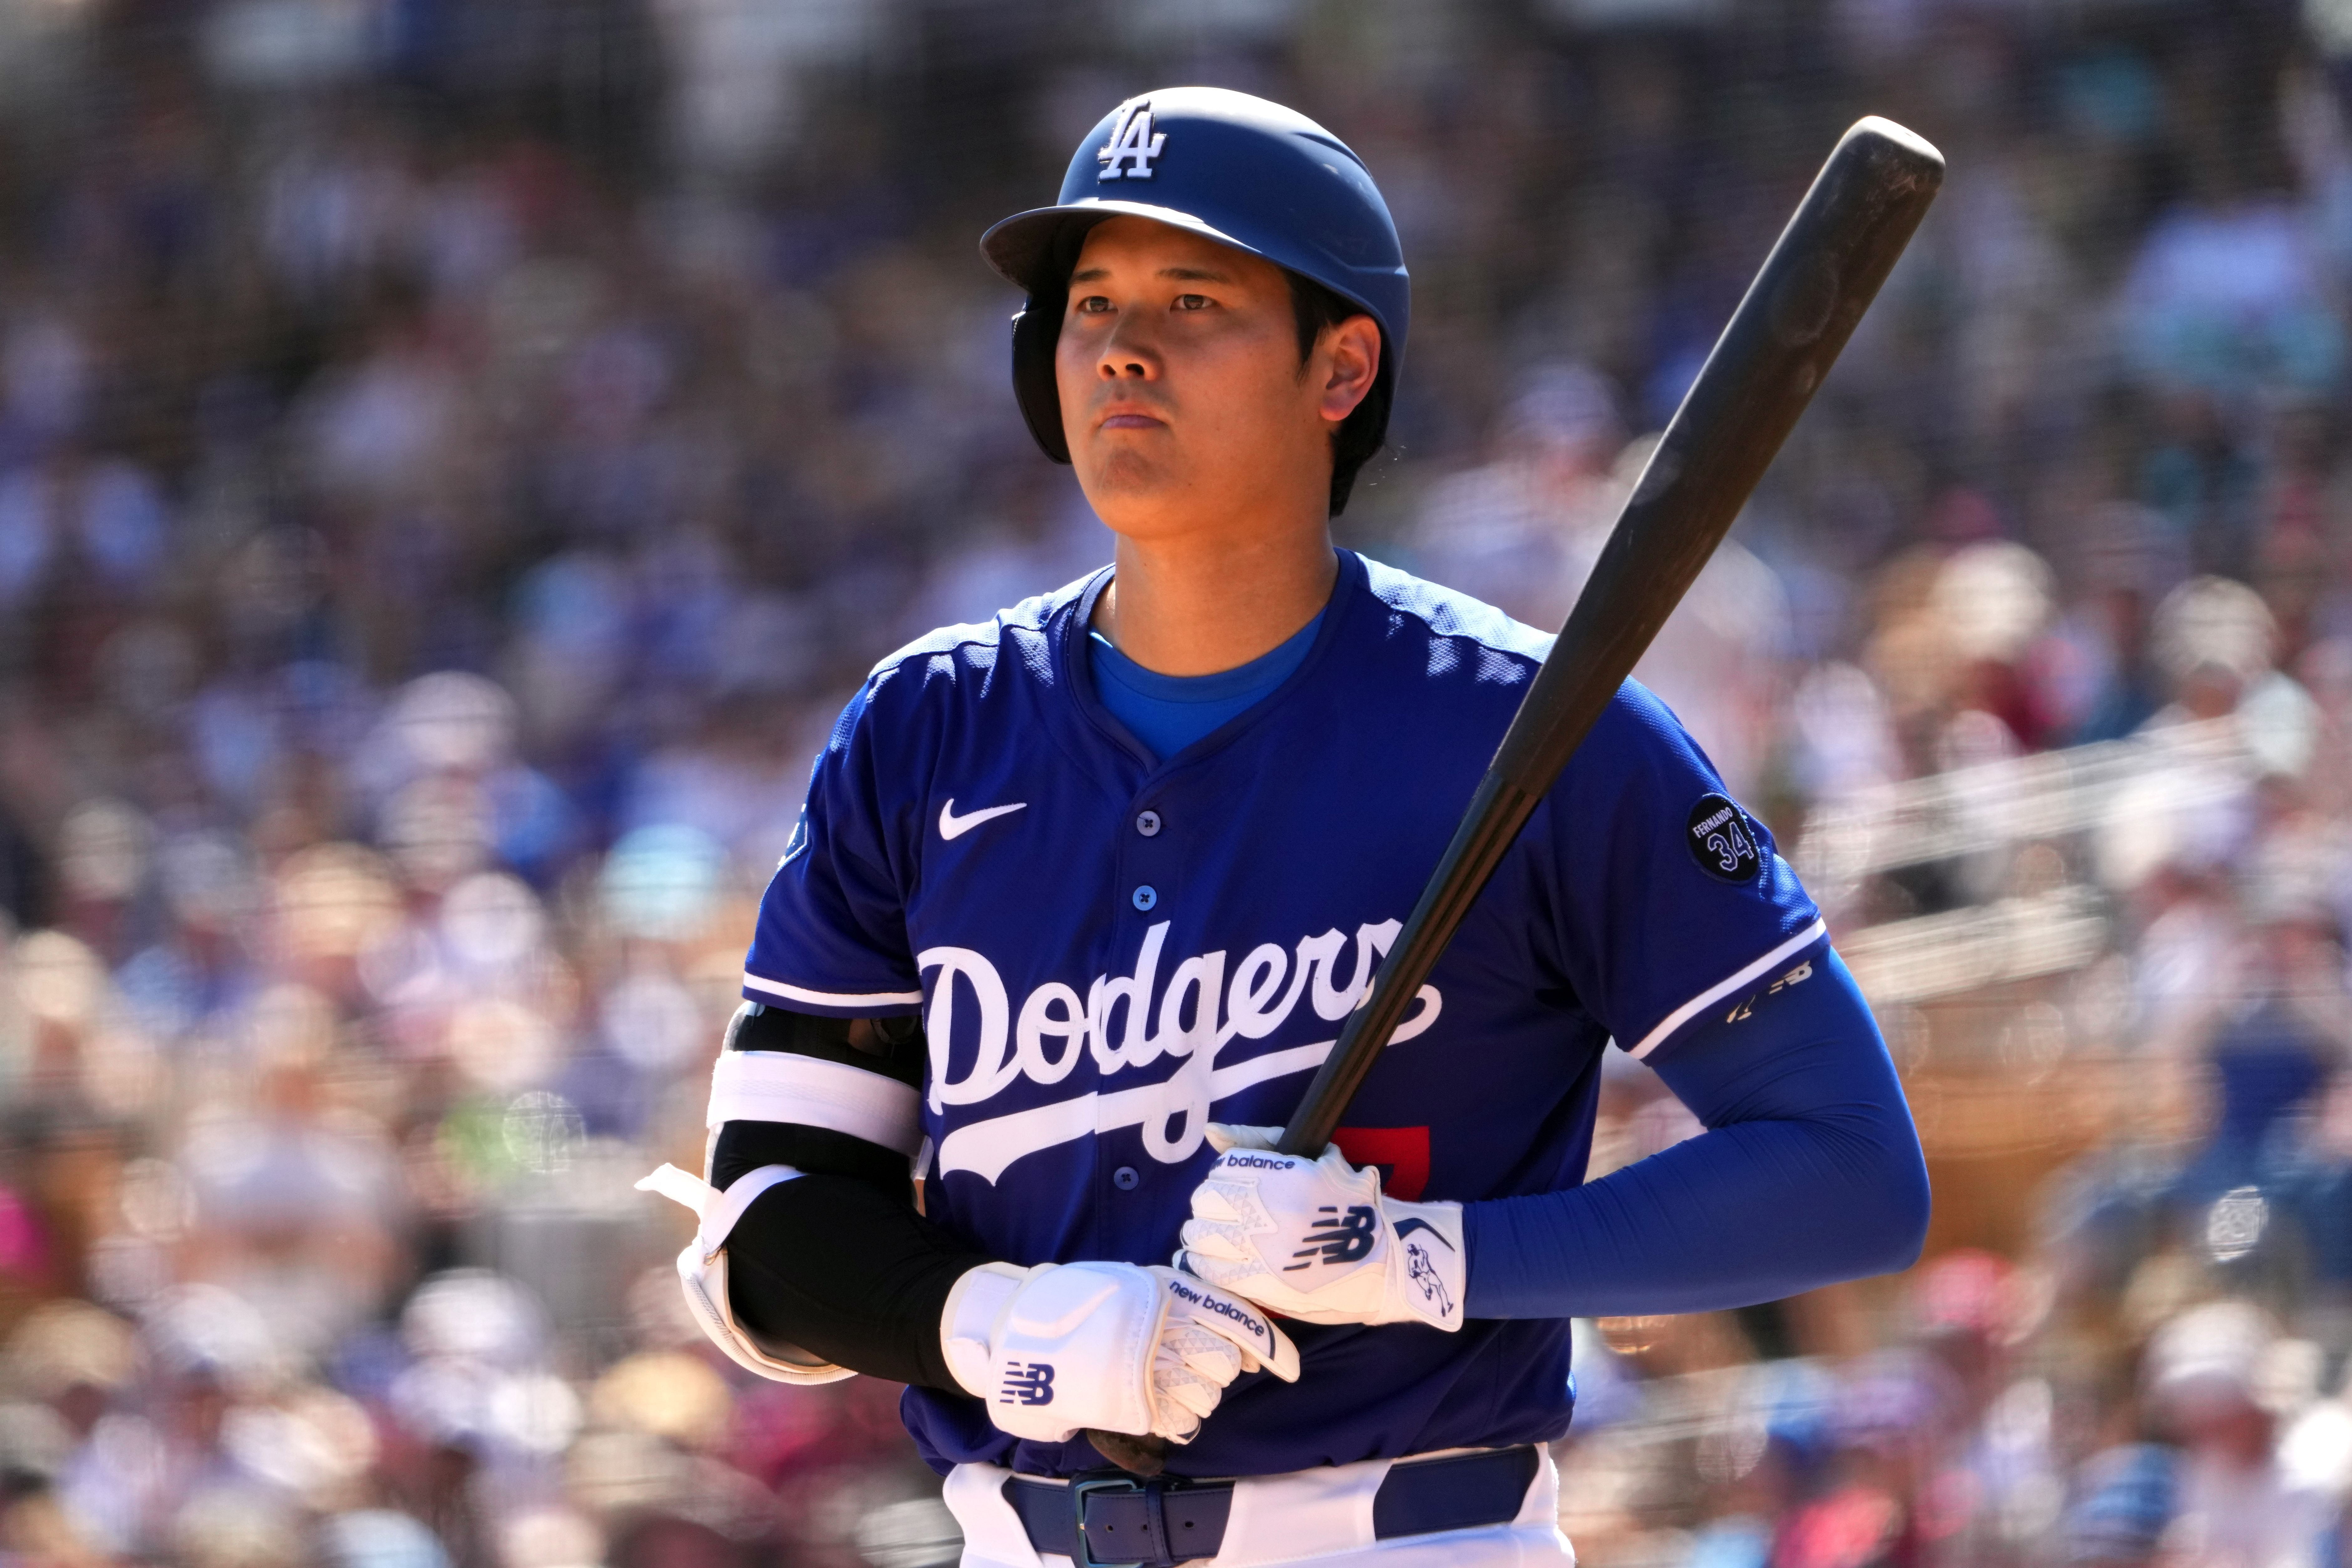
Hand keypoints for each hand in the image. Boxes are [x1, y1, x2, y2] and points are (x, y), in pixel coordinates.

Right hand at [940, 1259, 1298, 1444]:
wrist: (1024, 1327)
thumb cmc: (1086, 1302)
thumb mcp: (1139, 1283)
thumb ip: (1190, 1304)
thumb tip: (1244, 1346)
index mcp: (1168, 1292)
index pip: (1237, 1321)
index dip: (1271, 1347)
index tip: (1289, 1367)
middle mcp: (1163, 1329)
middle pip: (1223, 1363)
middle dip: (1215, 1368)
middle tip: (1185, 1361)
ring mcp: (1146, 1368)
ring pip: (1206, 1396)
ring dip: (1193, 1394)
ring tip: (1161, 1379)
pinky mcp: (1130, 1404)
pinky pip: (1182, 1423)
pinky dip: (1177, 1418)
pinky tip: (1156, 1402)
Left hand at [1177, 1123, 1466, 1330]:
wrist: (1384, 1263)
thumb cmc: (1350, 1205)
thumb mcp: (1317, 1158)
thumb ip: (1260, 1140)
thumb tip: (1211, 1131)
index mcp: (1282, 1176)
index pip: (1223, 1169)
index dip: (1227, 1177)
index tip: (1240, 1186)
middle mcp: (1267, 1211)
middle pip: (1206, 1201)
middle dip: (1213, 1204)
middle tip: (1228, 1212)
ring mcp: (1260, 1251)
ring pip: (1200, 1235)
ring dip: (1206, 1233)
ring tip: (1224, 1237)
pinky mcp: (1259, 1286)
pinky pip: (1209, 1269)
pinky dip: (1206, 1262)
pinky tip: (1220, 1259)